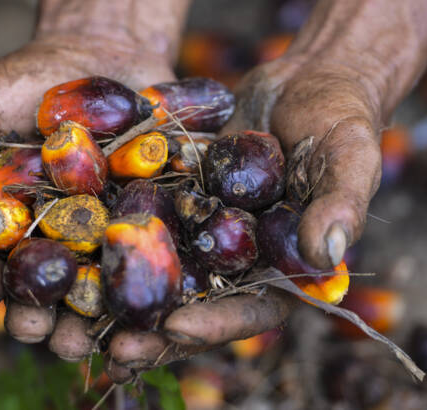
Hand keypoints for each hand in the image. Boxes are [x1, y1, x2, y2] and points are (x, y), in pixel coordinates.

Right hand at [0, 33, 173, 307]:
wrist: (104, 48)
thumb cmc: (27, 78)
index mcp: (0, 217)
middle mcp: (46, 235)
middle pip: (36, 288)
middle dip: (33, 315)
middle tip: (37, 331)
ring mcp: (97, 232)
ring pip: (87, 290)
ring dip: (82, 322)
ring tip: (84, 341)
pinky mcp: (142, 222)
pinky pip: (139, 263)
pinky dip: (136, 289)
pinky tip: (138, 311)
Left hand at [89, 55, 382, 382]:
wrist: (305, 77)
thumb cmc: (341, 118)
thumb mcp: (351, 155)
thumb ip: (341, 206)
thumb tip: (325, 258)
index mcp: (285, 267)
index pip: (252, 311)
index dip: (215, 326)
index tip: (175, 330)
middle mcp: (240, 259)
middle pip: (197, 307)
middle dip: (155, 332)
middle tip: (113, 348)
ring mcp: (206, 231)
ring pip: (163, 274)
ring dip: (125, 298)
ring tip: (81, 318)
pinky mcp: (179, 200)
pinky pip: (146, 223)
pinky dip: (117, 240)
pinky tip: (75, 250)